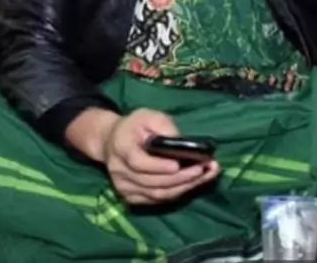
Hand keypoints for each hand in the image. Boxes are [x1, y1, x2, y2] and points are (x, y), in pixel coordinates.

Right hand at [102, 109, 219, 205]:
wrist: (112, 141)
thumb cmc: (134, 126)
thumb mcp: (147, 115)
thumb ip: (162, 125)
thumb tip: (180, 141)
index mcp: (121, 147)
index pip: (138, 162)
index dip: (158, 166)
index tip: (177, 164)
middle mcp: (119, 171)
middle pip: (152, 182)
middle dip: (181, 177)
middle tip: (204, 169)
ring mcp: (124, 187)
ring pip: (157, 194)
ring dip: (183, 187)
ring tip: (205, 176)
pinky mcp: (131, 197)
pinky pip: (157, 200)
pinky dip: (177, 193)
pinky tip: (192, 183)